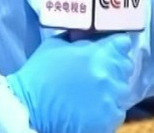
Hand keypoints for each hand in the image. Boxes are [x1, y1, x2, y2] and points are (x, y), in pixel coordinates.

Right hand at [7, 34, 132, 132]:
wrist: (28, 109)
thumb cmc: (39, 75)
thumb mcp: (55, 45)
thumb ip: (78, 37)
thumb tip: (90, 32)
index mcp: (99, 55)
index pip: (122, 43)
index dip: (115, 45)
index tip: (109, 49)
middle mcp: (109, 76)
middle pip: (125, 66)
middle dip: (114, 67)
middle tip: (97, 72)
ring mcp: (110, 100)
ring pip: (122, 90)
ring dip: (111, 89)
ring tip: (92, 93)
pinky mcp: (108, 120)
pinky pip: (117, 111)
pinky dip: (107, 109)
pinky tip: (91, 108)